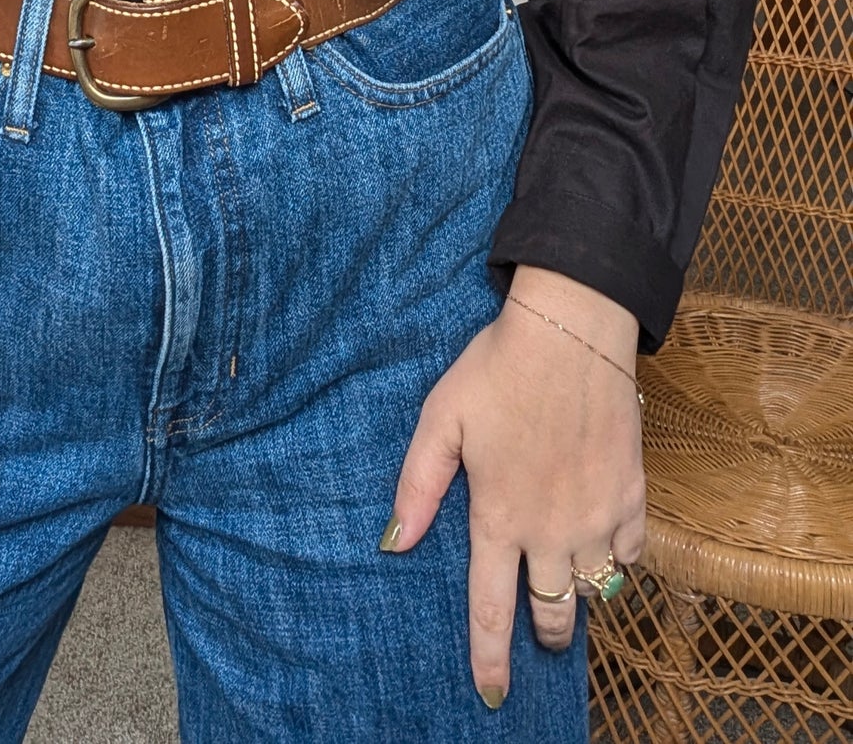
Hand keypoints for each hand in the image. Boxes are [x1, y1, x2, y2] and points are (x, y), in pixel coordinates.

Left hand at [382, 266, 644, 709]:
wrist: (572, 332)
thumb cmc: (498, 369)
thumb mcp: (441, 418)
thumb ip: (418, 485)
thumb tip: (394, 542)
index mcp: (500, 517)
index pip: (492, 609)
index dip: (490, 659)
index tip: (491, 696)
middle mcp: (552, 531)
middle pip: (554, 615)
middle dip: (546, 635)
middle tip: (540, 632)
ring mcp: (599, 517)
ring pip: (597, 591)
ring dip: (581, 597)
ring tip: (568, 582)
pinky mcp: (634, 496)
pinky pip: (631, 554)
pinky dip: (617, 559)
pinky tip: (602, 543)